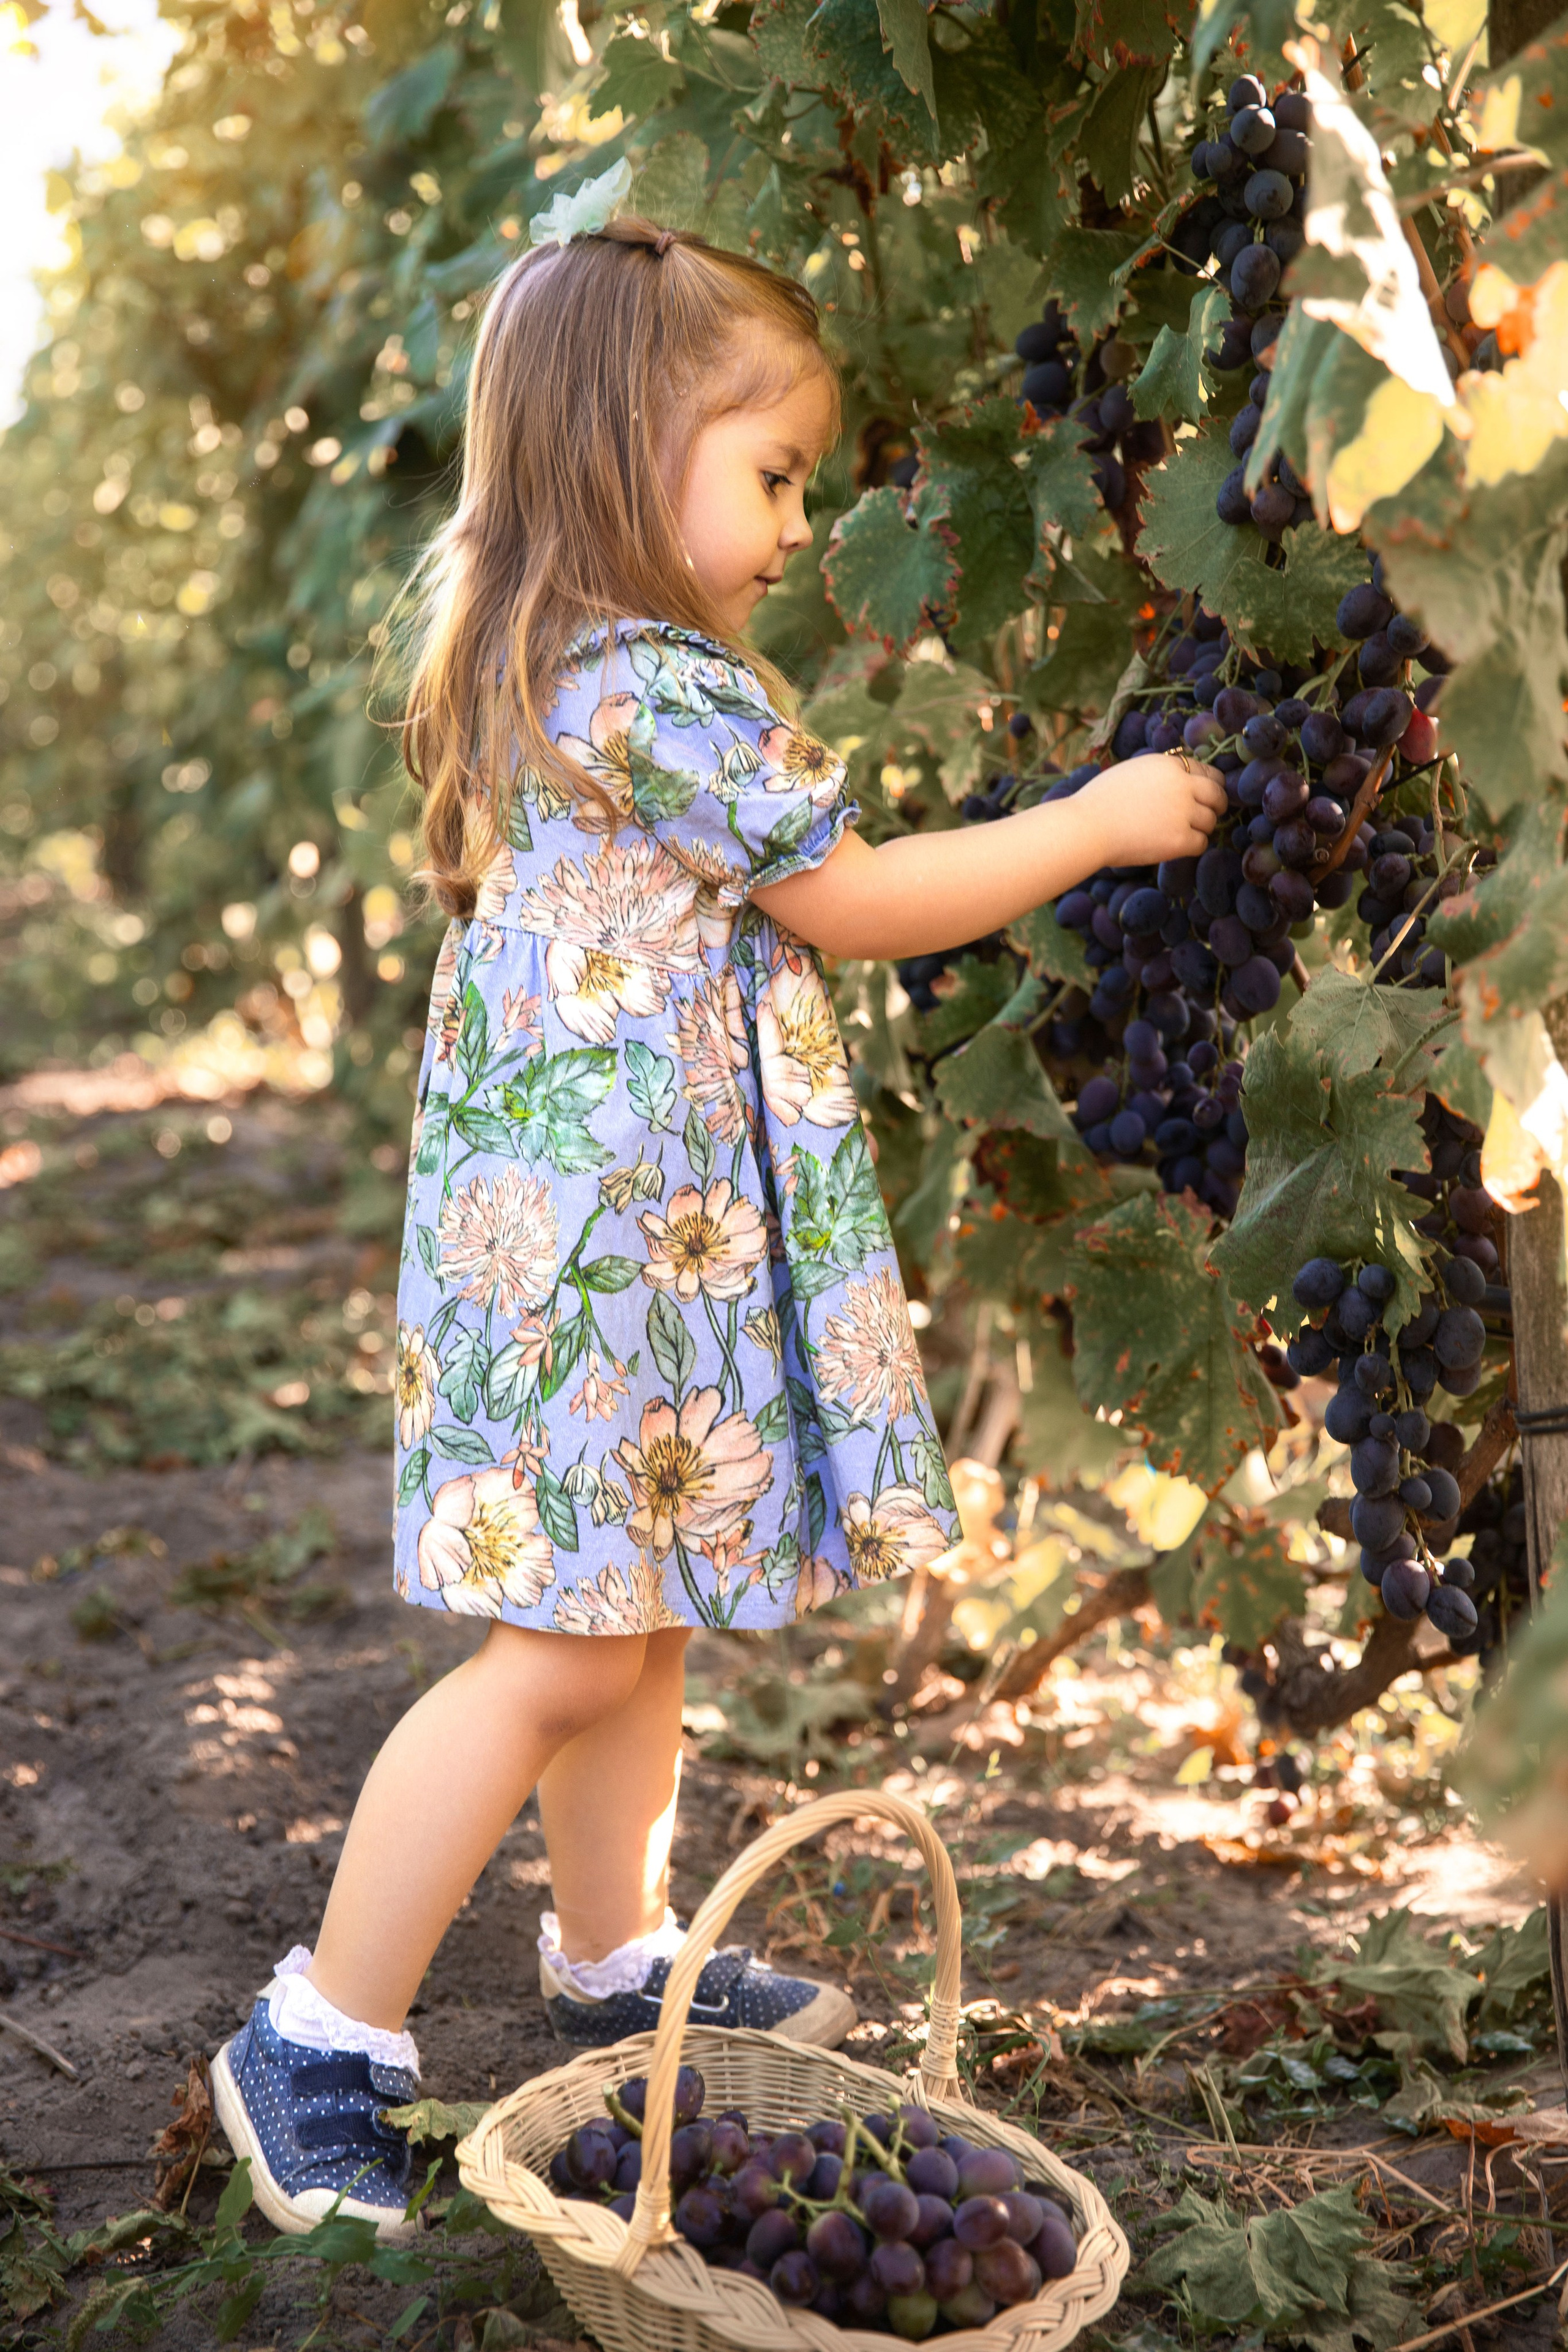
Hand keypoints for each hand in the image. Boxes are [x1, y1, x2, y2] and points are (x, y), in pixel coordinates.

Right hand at [1069, 752, 1227, 866]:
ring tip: (1181, 832)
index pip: (1206, 771)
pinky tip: (1176, 846)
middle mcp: (1182, 785)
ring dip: (1200, 828)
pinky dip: (1193, 846)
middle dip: (1216, 804)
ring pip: (1210, 821)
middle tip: (1211, 813)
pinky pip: (1201, 843)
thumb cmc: (1099, 801)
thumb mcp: (1132, 771)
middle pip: (1217, 794)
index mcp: (1169, 765)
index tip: (1205, 795)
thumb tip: (1179, 779)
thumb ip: (1160, 773)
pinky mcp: (1180, 840)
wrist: (1086, 827)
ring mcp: (1183, 813)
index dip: (1208, 784)